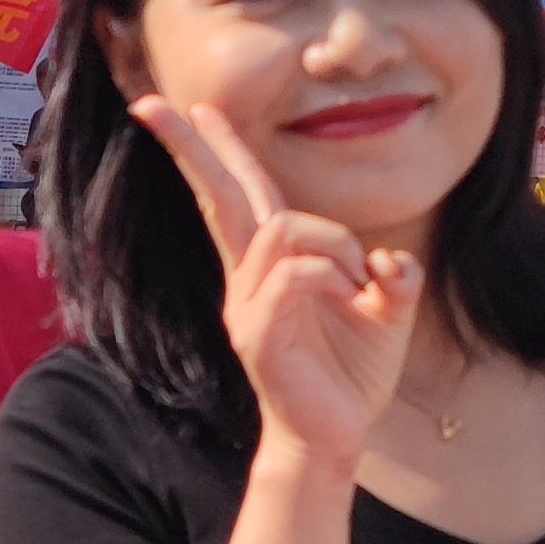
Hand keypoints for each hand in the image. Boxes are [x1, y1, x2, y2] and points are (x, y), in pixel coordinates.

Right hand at [127, 92, 418, 471]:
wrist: (335, 440)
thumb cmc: (352, 376)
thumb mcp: (388, 313)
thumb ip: (395, 276)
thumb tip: (392, 259)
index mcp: (269, 266)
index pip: (238, 194)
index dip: (215, 150)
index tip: (188, 106)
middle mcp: (246, 278)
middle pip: (219, 196)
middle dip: (191, 147)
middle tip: (149, 103)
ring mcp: (247, 304)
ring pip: (283, 228)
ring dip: (335, 242)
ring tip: (359, 280)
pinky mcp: (258, 333)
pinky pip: (294, 273)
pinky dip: (334, 274)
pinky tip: (354, 298)